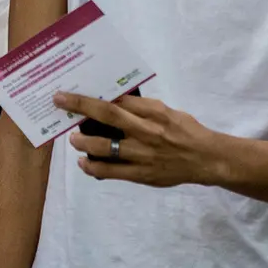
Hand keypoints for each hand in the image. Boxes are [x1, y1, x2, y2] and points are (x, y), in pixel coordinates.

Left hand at [57, 93, 220, 187]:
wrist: (207, 159)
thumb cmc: (186, 131)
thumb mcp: (167, 111)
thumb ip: (143, 108)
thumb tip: (114, 102)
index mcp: (154, 112)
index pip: (119, 100)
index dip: (95, 96)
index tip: (74, 92)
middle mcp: (146, 131)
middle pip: (109, 115)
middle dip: (81, 106)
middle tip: (60, 101)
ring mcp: (143, 154)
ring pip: (105, 147)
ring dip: (83, 142)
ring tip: (72, 138)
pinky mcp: (142, 174)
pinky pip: (112, 172)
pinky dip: (93, 167)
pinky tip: (83, 163)